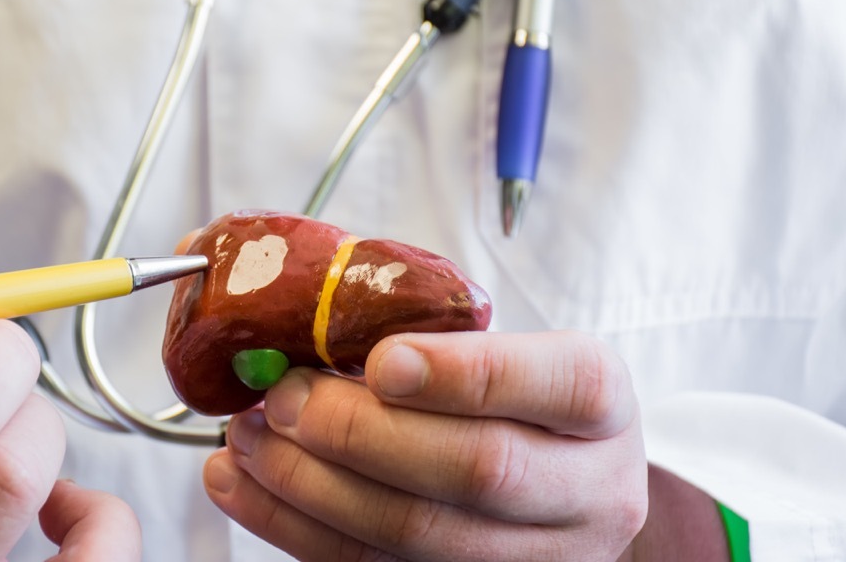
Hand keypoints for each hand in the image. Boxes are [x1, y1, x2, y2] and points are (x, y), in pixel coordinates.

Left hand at [203, 330, 723, 560]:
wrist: (566, 487)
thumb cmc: (522, 399)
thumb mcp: (512, 346)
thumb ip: (432, 332)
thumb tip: (301, 309)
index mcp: (599, 402)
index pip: (559, 383)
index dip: (461, 373)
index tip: (380, 358)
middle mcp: (587, 488)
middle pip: (478, 469)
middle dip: (360, 432)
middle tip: (283, 397)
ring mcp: (537, 555)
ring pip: (419, 535)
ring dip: (311, 485)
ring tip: (247, 438)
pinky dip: (297, 529)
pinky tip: (246, 488)